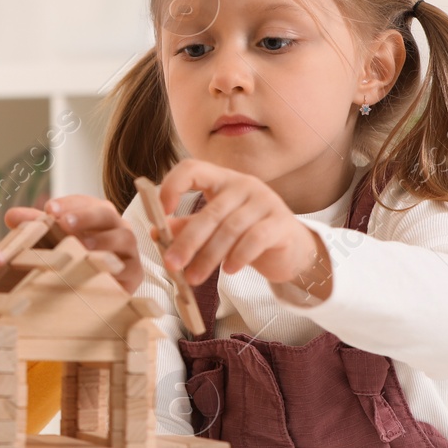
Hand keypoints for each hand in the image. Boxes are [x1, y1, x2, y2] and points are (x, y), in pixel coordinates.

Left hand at [5, 194, 141, 292]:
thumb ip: (35, 226)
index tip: (48, 209)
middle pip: (106, 213)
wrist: (99, 290)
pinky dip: (116, 267)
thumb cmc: (75, 257)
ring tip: (82, 245)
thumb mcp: (54, 239)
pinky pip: (130, 268)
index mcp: (97, 214)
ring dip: (103, 240)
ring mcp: (128, 249)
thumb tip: (10, 216)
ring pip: (123, 238)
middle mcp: (116, 226)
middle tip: (64, 222)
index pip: (84, 201)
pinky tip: (100, 268)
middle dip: (85, 216)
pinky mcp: (134, 273)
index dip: (67, 204)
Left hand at [157, 159, 330, 297]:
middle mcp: (244, 185)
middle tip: (172, 265)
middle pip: (210, 212)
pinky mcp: (282, 223)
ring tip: (194, 278)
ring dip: (209, 257)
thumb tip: (157, 233)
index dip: (172, 186)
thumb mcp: (214, 229)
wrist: (291, 249)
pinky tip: (228, 271)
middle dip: (188, 241)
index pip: (192, 169)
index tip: (162, 212)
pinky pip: (256, 239)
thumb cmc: (247, 234)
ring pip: (230, 229)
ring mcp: (265, 201)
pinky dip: (239, 256)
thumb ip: (187, 227)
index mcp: (222, 180)